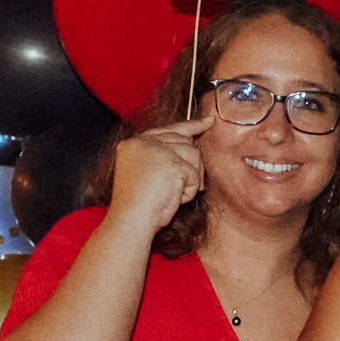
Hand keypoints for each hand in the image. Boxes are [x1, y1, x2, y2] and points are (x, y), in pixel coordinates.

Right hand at [106, 120, 207, 235]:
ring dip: (190, 179)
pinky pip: (194, 175)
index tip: (207, 122)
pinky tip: (174, 197)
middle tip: (185, 182)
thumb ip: (161, 156)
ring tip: (173, 193)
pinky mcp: (172, 163)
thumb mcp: (146, 173)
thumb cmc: (138, 204)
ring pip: (194, 156)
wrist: (132, 218)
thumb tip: (191, 146)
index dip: (190, 126)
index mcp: (133, 144)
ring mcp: (158, 151)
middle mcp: (143, 142)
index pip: (167, 129)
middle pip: (184, 142)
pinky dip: (189, 191)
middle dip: (192, 164)